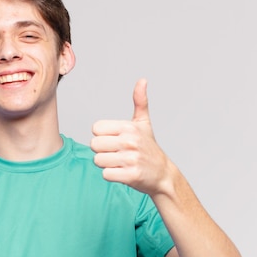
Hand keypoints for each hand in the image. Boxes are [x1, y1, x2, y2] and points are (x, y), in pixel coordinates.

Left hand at [90, 79, 170, 195]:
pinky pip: (105, 174)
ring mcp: (131, 159)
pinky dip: (111, 175)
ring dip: (106, 164)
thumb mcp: (144, 123)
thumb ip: (140, 102)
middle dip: (102, 151)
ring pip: (98, 160)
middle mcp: (130, 141)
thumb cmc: (149, 148)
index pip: (96, 129)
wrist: (163, 174)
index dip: (102, 136)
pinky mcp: (131, 175)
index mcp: (129, 127)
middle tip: (117, 153)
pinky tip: (123, 172)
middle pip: (94, 145)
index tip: (115, 140)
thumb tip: (142, 80)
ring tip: (121, 163)